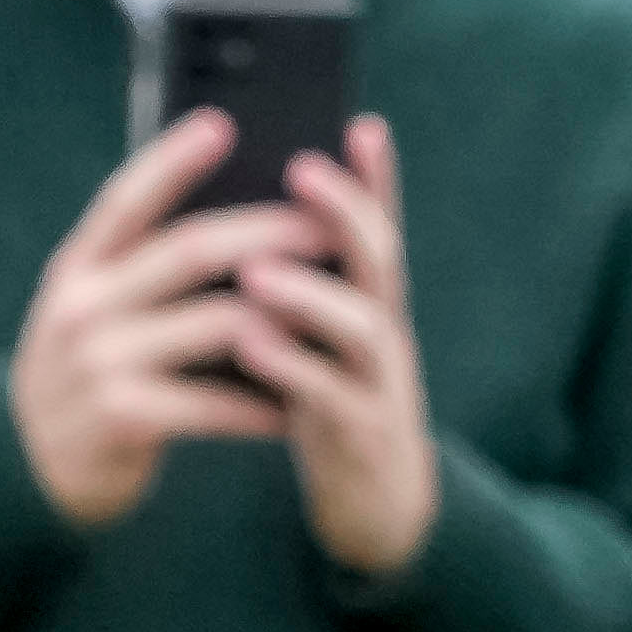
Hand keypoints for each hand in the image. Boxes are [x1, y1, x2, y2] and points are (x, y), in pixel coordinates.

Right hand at [6, 109, 298, 522]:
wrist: (35, 468)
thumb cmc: (96, 369)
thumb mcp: (97, 310)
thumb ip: (145, 267)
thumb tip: (240, 213)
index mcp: (78, 267)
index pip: (124, 200)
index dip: (172, 160)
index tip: (223, 123)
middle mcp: (80, 305)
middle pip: (192, 251)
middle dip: (273, 233)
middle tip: (336, 225)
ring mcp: (97, 361)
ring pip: (218, 322)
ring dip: (288, 316)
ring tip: (342, 307)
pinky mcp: (121, 416)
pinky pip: (215, 401)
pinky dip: (265, 399)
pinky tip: (304, 401)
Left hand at [226, 116, 436, 574]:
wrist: (377, 506)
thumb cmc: (331, 410)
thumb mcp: (320, 343)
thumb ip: (298, 292)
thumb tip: (247, 229)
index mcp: (369, 305)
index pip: (378, 228)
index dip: (376, 178)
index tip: (361, 125)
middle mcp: (384, 333)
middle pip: (380, 260)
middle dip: (346, 211)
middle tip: (300, 170)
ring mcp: (381, 382)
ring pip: (362, 326)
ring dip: (310, 292)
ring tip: (257, 269)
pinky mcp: (362, 434)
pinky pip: (330, 395)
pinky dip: (293, 366)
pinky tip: (253, 344)